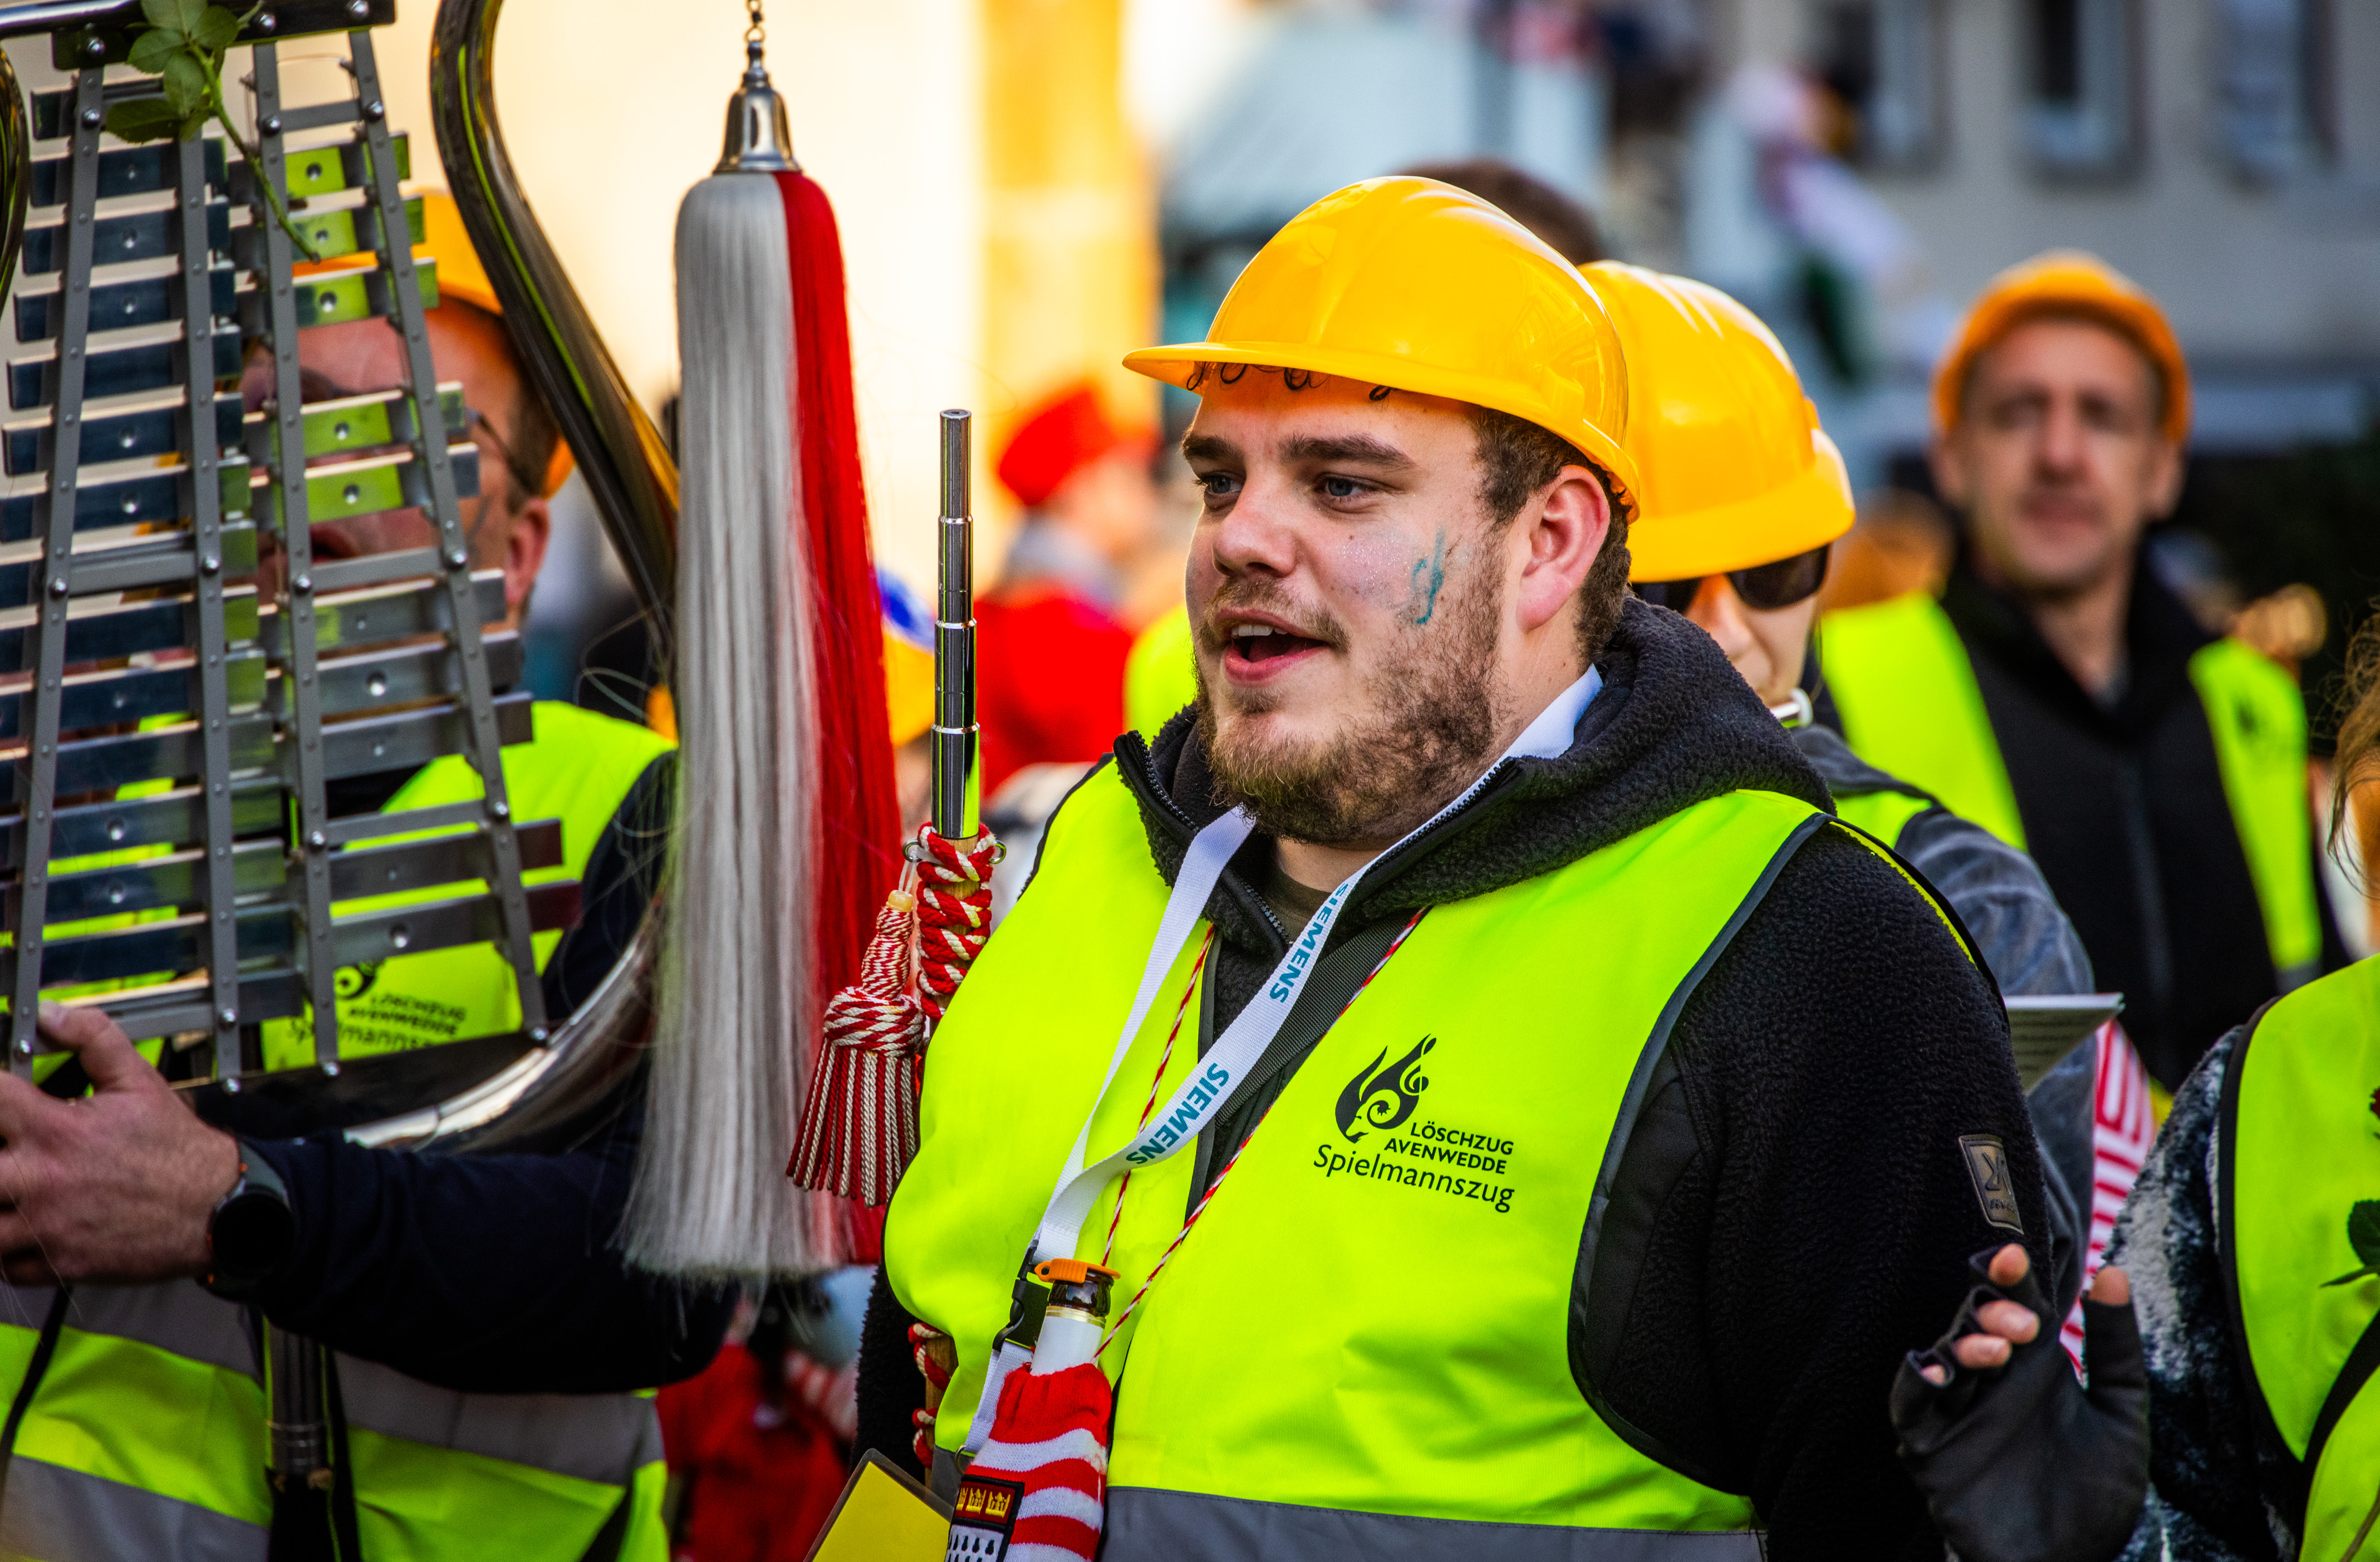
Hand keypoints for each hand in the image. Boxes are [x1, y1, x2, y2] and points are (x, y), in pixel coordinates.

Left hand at [0, 1002, 242, 1285]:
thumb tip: (51, 1015)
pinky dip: (6, 1252)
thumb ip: (93, 1038)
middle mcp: (42, 1180)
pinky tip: (23, 1230)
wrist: (218, 1210)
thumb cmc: (180, 1152)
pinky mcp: (57, 1265)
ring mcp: (45, 1228)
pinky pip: (3, 1267)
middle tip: (7, 1154)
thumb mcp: (140, 1081)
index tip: (1, 1099)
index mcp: (56, 1130)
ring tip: (12, 1192)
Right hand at [1891, 1242, 2148, 1561]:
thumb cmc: (2095, 1496)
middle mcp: (1990, 1381)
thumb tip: (2110, 1271)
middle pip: (1975, 1322)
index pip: (2014, 1304)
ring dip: (1964, 1344)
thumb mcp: (2123, 1417)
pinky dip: (1916, 1381)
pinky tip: (1937, 1373)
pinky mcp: (1929, 1447)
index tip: (2016, 1253)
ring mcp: (1957, 1412)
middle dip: (1990, 1309)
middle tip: (2023, 1321)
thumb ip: (2114, 1348)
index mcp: (2032, 1366)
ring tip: (1997, 1350)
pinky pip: (1910, 1404)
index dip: (2009, 1276)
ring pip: (1944, 1357)